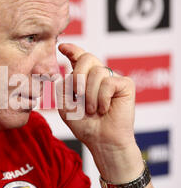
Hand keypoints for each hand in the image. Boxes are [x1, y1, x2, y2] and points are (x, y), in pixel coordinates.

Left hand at [57, 43, 141, 179]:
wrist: (101, 140)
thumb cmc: (84, 124)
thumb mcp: (65, 105)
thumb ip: (62, 87)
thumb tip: (63, 71)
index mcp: (84, 78)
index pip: (78, 57)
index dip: (71, 49)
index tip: (62, 46)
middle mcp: (98, 75)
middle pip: (87, 58)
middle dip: (78, 75)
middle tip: (77, 94)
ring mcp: (112, 78)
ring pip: (97, 71)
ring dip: (90, 94)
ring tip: (92, 110)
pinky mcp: (125, 84)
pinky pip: (108, 82)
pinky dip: (102, 98)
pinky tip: (104, 109)